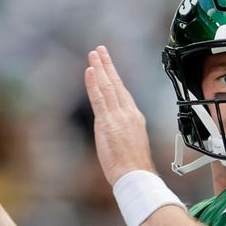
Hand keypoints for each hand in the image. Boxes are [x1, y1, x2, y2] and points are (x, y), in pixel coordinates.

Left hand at [84, 45, 154, 184]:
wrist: (135, 175)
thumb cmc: (133, 166)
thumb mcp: (132, 143)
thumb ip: (123, 131)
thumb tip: (116, 130)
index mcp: (135, 117)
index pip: (123, 92)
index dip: (115, 77)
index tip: (108, 66)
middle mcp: (128, 113)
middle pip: (116, 84)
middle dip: (107, 65)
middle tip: (100, 50)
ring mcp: (118, 116)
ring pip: (108, 86)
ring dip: (99, 68)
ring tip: (93, 54)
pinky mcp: (107, 122)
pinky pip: (99, 98)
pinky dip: (94, 83)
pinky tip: (90, 71)